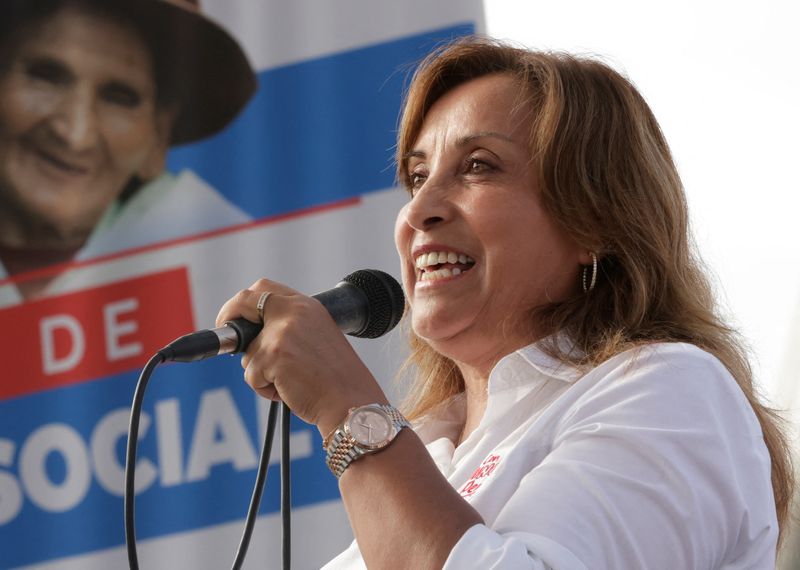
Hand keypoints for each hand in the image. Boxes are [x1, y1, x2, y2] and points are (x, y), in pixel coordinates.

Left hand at [215, 278, 388, 435]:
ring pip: (248, 352)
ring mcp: (282, 332)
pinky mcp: (273, 356)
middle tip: (226, 334)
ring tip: (289, 382)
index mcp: (308, 306)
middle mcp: (295, 312)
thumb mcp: (318, 340)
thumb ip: (290, 329)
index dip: (244, 301)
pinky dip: (265, 389)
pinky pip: (251, 375)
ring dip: (260, 372)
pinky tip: (289, 392)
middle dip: (229, 315)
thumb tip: (252, 337)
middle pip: (245, 301)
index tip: (236, 314)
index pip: (266, 289)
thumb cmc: (336, 381)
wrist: (352, 402)